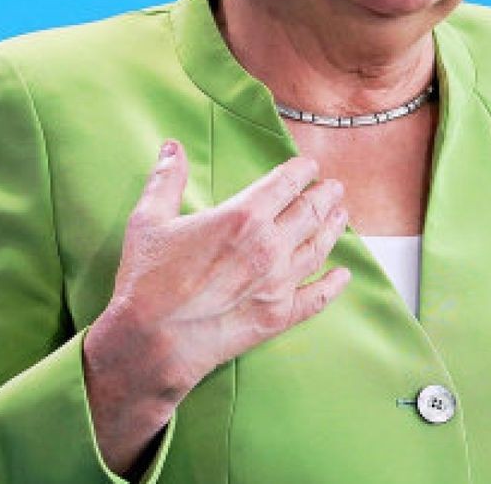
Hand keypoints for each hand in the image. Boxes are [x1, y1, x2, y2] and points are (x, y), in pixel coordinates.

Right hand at [84, 139, 349, 476]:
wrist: (151, 341)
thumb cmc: (147, 281)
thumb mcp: (149, 220)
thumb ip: (166, 180)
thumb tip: (171, 148)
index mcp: (243, 216)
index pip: (285, 184)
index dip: (301, 172)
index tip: (309, 167)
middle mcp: (269, 246)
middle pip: (309, 212)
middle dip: (324, 196)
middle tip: (333, 188)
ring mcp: (279, 283)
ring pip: (318, 248)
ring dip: (333, 229)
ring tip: (341, 215)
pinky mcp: (279, 316)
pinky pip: (317, 298)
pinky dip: (333, 285)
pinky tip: (343, 276)